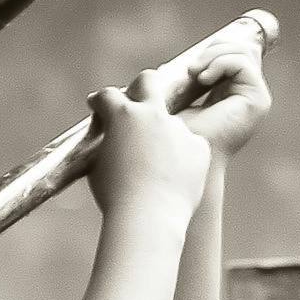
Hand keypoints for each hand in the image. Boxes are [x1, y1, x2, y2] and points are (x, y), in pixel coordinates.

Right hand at [84, 74, 211, 218]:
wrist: (149, 218)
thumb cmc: (117, 197)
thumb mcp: (99, 165)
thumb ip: (107, 143)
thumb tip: (110, 138)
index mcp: (123, 115)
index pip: (108, 95)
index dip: (101, 102)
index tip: (99, 108)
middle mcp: (153, 114)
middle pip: (149, 81)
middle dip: (140, 87)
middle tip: (137, 102)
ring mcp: (179, 129)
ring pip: (172, 124)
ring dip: (164, 136)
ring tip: (157, 167)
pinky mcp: (199, 147)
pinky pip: (190, 146)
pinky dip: (182, 157)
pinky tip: (175, 177)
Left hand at [168, 27, 273, 157]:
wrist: (181, 160)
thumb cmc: (174, 136)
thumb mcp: (179, 98)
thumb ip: (190, 78)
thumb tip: (188, 61)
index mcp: (232, 94)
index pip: (233, 54)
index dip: (213, 50)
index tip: (189, 67)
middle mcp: (248, 95)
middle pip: (242, 47)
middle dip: (212, 50)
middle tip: (190, 70)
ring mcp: (256, 98)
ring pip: (243, 51)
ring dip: (214, 55)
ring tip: (194, 74)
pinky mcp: (258, 100)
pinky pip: (243, 64)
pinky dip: (220, 63)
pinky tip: (202, 79)